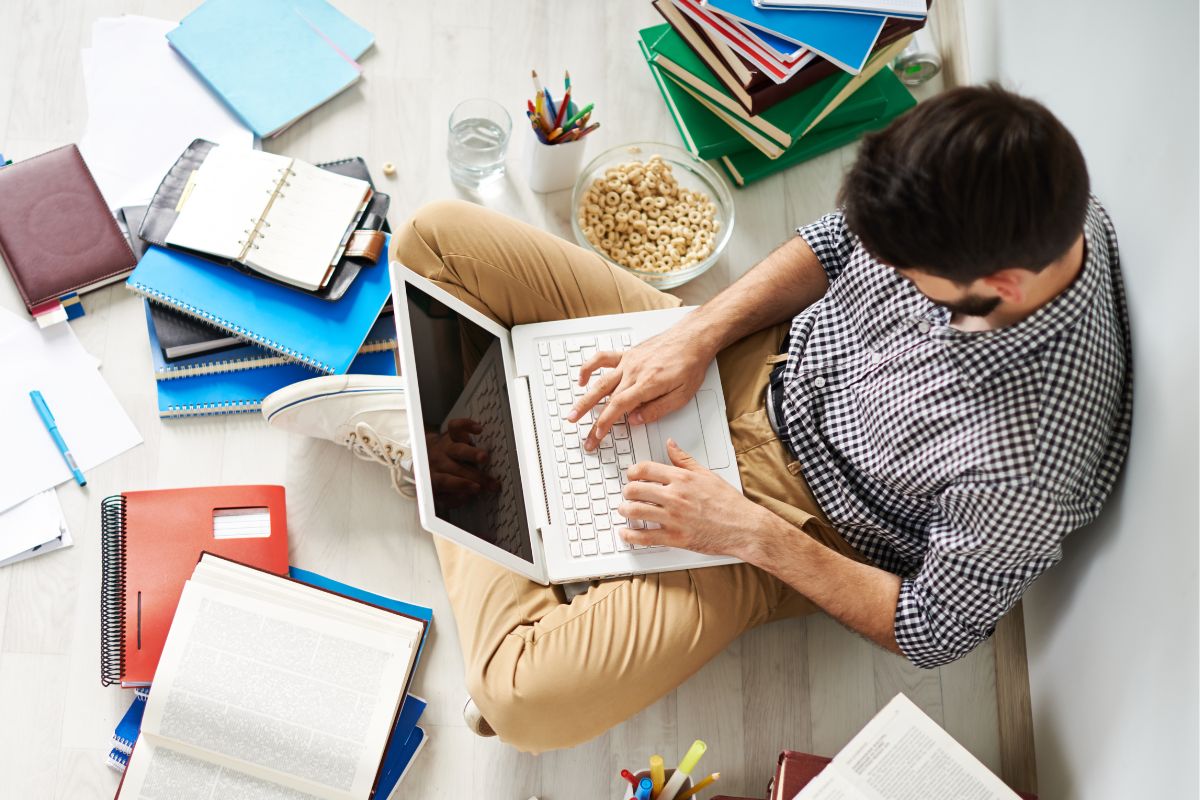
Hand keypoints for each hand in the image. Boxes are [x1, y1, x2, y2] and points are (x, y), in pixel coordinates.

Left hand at [426, 418, 498, 506]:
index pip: (445, 481)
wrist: (422, 458)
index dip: (460, 485)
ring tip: (484, 457)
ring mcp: (444, 447)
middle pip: (456, 468)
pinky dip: (466, 425)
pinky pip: (455, 426)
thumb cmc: (436, 479)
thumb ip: (451, 498)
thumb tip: (466, 496)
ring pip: (458, 449)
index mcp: (432, 477)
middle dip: (475, 476)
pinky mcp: (449, 435)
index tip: (476, 489)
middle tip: (490, 482)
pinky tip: (478, 429)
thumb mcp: (438, 494)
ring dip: (471, 453)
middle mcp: (437, 461)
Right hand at [567, 325, 715, 450]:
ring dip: (584, 398)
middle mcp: (634, 371)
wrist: (693, 338)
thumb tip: (636, 420)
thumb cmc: (690, 364)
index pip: (619, 406)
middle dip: (591, 419)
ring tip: (573, 413)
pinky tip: (582, 379)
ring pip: (600, 381)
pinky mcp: (628, 354)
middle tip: (584, 434)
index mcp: (647, 383)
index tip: (598, 435)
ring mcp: (628, 361)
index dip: (605, 422)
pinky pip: (603, 359)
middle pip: (605, 398)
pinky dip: (589, 368)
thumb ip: (657, 409)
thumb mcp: (682, 395)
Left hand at [618, 439, 777, 556]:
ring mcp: (674, 518)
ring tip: (625, 510)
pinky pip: (645, 537)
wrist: (744, 527)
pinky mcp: (676, 538)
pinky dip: (630, 535)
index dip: (632, 472)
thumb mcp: (707, 474)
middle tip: (627, 494)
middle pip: (635, 489)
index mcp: (682, 479)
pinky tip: (626, 533)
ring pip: (635, 511)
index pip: (645, 469)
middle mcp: (675, 497)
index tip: (631, 476)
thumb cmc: (729, 503)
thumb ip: (685, 460)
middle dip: (627, 492)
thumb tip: (670, 445)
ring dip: (625, 510)